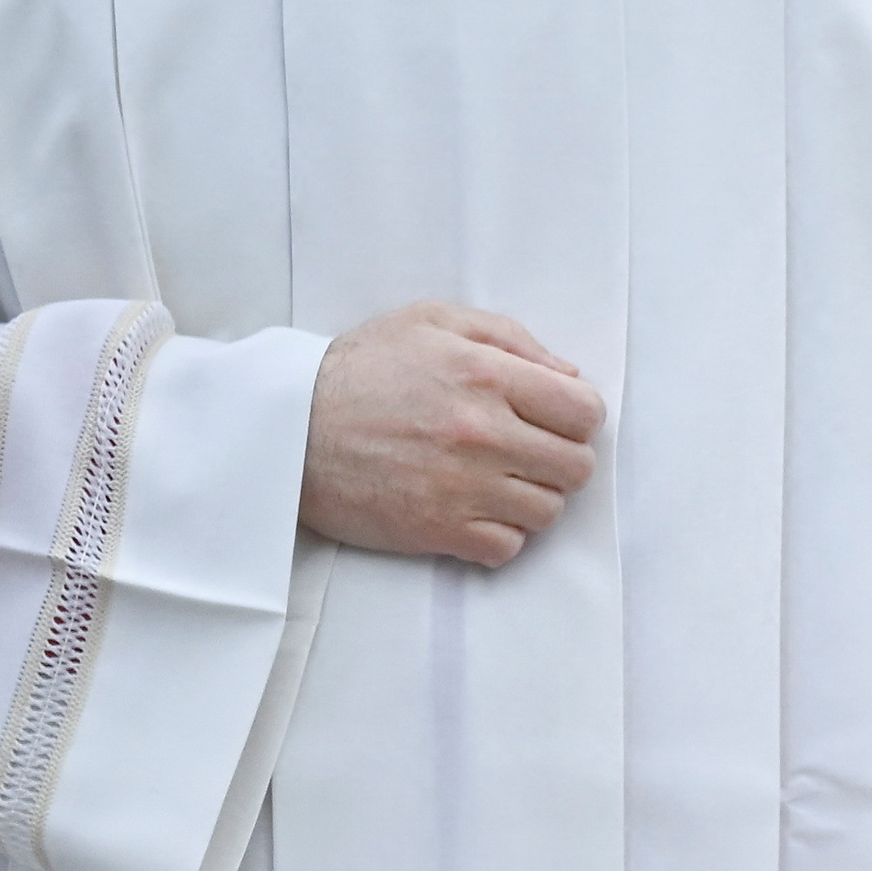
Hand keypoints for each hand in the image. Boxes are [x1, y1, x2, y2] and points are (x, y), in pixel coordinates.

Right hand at [304, 302, 603, 566]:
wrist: (286, 426)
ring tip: (495, 481)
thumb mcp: (432, 322)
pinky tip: (473, 510)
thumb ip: (509, 339)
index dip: (577, 417)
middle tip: (525, 452)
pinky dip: (498, 535)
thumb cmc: (361, 369)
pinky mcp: (437, 530)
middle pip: (577, 467)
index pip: (585, 412)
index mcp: (486, 375)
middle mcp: (482, 432)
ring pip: (548, 511)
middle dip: (560, 459)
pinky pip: (508, 548)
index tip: (553, 420)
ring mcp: (461, 485)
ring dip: (530, 498)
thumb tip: (569, 375)